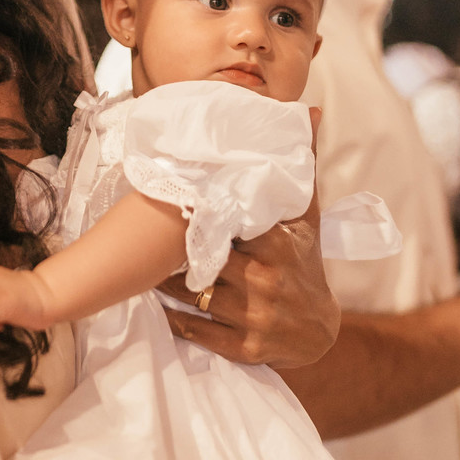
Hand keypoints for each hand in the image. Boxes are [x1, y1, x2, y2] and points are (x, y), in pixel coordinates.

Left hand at [159, 110, 339, 369]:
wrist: (319, 331)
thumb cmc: (304, 260)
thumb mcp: (306, 215)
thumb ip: (302, 164)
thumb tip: (311, 111)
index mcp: (280, 244)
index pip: (231, 222)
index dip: (200, 212)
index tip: (173, 200)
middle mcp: (268, 280)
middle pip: (205, 257)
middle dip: (176, 247)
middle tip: (144, 232)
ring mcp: (256, 317)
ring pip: (192, 292)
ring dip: (164, 279)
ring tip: (141, 263)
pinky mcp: (245, 348)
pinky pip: (194, 329)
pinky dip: (172, 315)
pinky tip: (155, 299)